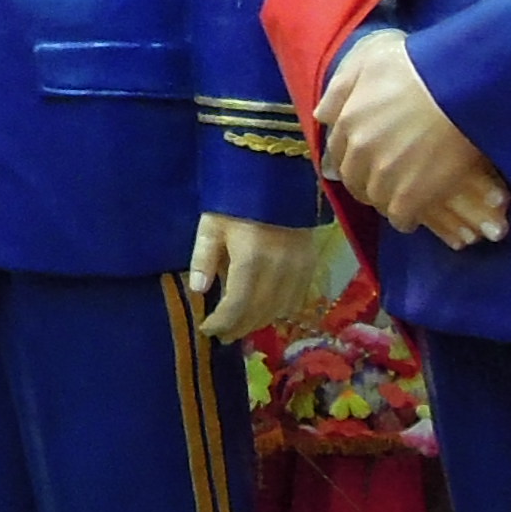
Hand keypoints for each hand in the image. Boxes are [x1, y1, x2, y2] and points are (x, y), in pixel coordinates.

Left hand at [189, 214, 332, 340]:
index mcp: (251, 260)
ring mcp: (299, 269)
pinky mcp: (311, 264)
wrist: (277, 176)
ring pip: (280, 310)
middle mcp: (279, 270)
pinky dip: (279, 310)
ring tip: (240, 325)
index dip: (221, 323)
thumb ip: (204, 257)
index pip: (237, 306)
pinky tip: (265, 310)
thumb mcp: (212, 224)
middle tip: (222, 335)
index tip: (207, 329)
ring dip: (259, 322)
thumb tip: (199, 290)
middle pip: (259, 313)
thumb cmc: (237, 201)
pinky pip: (296, 299)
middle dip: (239, 327)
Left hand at [316, 31, 510, 247]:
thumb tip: (322, 115)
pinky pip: (400, 218)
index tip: (366, 160)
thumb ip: (342, 87)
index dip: (352, 157)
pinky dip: (407, 218)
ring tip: (404, 194)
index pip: (337, 151)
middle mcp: (359, 151)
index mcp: (348, 120)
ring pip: (375, 199)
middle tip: (386, 178)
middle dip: (366, 180)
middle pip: (353, 179)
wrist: (463, 89)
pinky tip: (418, 211)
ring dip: (386, 199)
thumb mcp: (370, 60)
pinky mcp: (411, 197)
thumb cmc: (420, 66)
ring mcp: (384, 176)